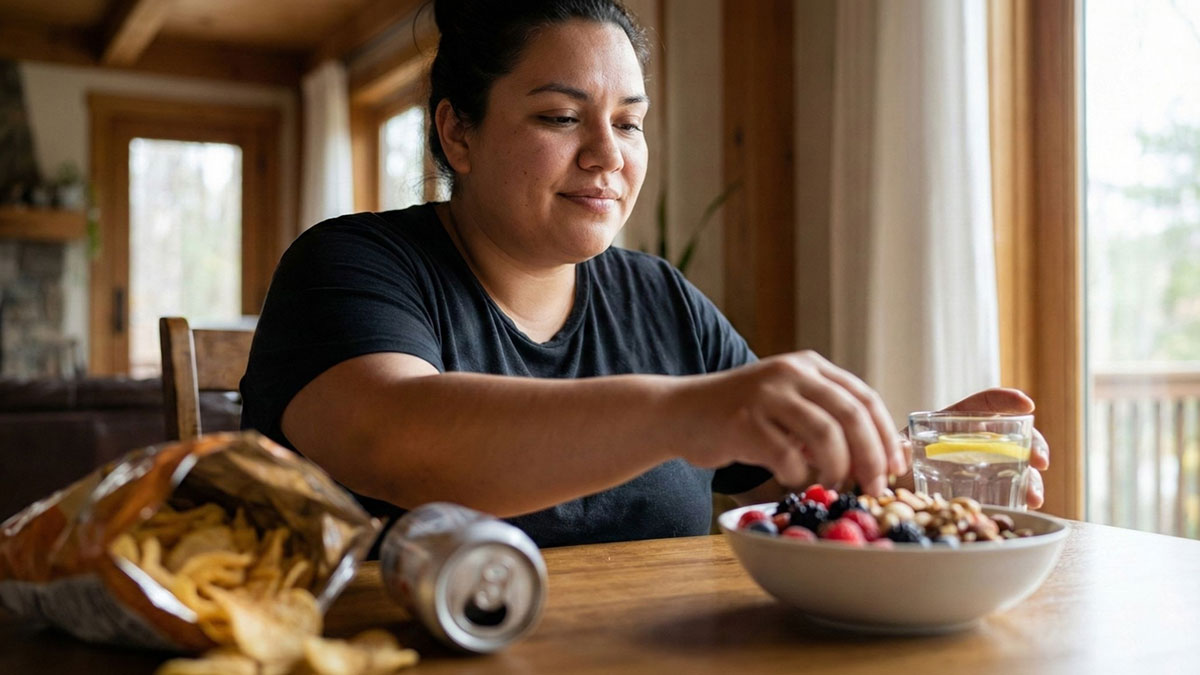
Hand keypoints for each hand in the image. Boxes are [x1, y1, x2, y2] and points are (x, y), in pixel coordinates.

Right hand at [677, 351, 903, 494]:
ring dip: (836, 470)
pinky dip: (795, 474)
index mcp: (810, 366)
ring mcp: (766, 395)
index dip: (886, 436)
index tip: (896, 467)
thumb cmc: (741, 416)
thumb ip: (828, 422)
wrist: (680, 411)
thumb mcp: (789, 405)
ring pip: (825, 435)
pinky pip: (786, 455)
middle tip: (874, 488)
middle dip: (870, 457)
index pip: (864, 398)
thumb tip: (883, 457)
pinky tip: (788, 478)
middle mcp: (791, 373)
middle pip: (851, 415)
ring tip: (830, 486)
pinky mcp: (743, 421)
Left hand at [899, 387, 1049, 508]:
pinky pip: (1012, 489)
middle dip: (1033, 444)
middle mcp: (976, 440)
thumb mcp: (896, 452)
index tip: (1027, 405)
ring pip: (1018, 465)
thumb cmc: (895, 461)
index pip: (985, 403)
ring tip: (1035, 497)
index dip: (1007, 400)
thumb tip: (904, 448)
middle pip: (1013, 435)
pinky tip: (1029, 506)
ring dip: (1033, 479)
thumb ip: (900, 448)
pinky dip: (1023, 497)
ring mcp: (985, 465)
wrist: (894, 490)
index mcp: (956, 421)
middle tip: (1040, 462)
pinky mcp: (988, 489)